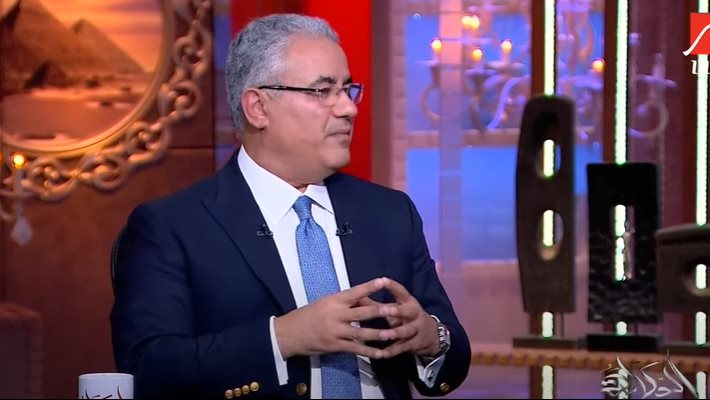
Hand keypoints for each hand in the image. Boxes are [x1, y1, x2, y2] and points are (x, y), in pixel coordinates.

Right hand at [274, 277, 396, 359]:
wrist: (290, 334)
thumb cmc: (308, 315)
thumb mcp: (324, 303)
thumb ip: (343, 302)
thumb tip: (363, 298)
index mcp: (334, 301)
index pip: (355, 292)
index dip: (370, 287)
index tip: (384, 281)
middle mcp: (336, 315)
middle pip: (362, 312)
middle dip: (379, 311)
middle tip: (395, 310)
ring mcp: (336, 332)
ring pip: (361, 333)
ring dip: (378, 334)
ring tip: (392, 334)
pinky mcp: (335, 346)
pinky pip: (355, 349)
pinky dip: (369, 351)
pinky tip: (381, 353)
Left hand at [375, 277, 439, 357]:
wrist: (431, 335)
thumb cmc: (407, 317)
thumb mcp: (397, 308)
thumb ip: (377, 305)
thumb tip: (357, 297)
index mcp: (408, 302)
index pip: (401, 291)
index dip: (392, 286)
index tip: (383, 280)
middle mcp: (414, 313)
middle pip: (407, 311)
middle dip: (397, 311)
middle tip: (386, 310)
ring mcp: (417, 329)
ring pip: (406, 331)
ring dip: (394, 333)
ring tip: (384, 335)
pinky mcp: (416, 343)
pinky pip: (403, 347)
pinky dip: (393, 350)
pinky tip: (383, 354)